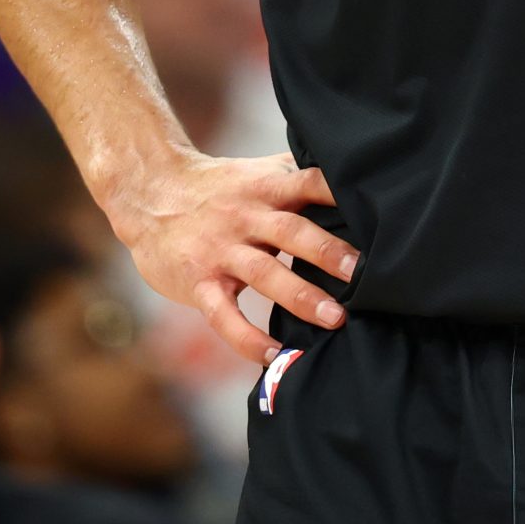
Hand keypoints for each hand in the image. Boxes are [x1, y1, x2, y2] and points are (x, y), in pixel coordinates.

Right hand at [105, 150, 356, 363]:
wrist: (149, 192)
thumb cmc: (216, 186)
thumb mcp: (257, 172)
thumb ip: (297, 172)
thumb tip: (350, 168)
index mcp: (266, 187)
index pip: (309, 183)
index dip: (339, 194)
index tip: (375, 210)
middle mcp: (246, 216)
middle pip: (291, 231)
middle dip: (327, 253)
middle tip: (363, 274)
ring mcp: (221, 250)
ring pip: (264, 274)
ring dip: (300, 297)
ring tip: (335, 319)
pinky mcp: (199, 282)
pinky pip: (224, 315)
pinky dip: (247, 338)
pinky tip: (273, 355)